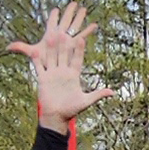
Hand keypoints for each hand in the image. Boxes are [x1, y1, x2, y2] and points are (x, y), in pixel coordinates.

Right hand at [9, 0, 119, 125]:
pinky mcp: (43, 79)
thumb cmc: (71, 110)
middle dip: (64, 45)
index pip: (77, 60)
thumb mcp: (86, 101)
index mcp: (74, 76)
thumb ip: (98, 95)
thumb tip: (113, 92)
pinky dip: (37, 60)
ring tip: (52, 36)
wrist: (56, 117)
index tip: (82, 39)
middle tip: (66, 32)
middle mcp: (63, 73)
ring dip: (52, 48)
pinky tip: (35, 50)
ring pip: (52, 58)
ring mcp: (52, 74)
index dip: (79, 50)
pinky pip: (39, 67)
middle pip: (64, 56)